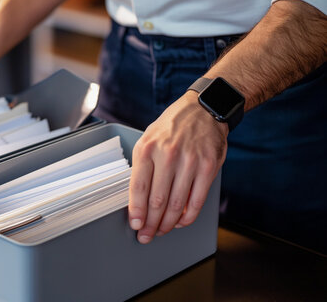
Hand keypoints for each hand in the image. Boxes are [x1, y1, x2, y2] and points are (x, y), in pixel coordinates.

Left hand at [128, 91, 227, 243]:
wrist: (203, 109)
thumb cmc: (171, 127)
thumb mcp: (148, 139)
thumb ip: (142, 166)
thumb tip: (136, 199)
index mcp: (147, 149)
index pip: (138, 188)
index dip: (136, 211)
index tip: (135, 225)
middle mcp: (168, 155)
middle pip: (157, 200)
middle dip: (150, 223)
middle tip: (146, 235)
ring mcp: (190, 162)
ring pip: (177, 204)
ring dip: (167, 223)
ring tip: (161, 231)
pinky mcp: (208, 167)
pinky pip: (197, 200)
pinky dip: (187, 217)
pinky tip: (180, 222)